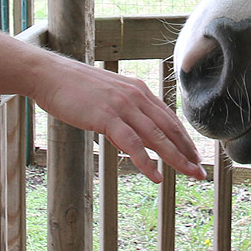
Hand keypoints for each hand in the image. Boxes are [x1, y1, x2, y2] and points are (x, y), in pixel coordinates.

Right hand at [28, 58, 206, 182]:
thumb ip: (125, 115)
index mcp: (138, 91)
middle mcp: (136, 96)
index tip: (195, 156)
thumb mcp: (108, 98)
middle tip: (201, 171)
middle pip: (170, 128)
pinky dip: (147, 162)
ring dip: (177, 158)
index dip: (184, 139)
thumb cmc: (74, 88)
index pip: (169, 119)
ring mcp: (122, 106)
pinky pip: (132, 144)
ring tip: (190, 174)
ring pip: (157, 137)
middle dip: (188, 151)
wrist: (50, 75)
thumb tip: (136, 140)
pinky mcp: (107, 117)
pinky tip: (157, 176)